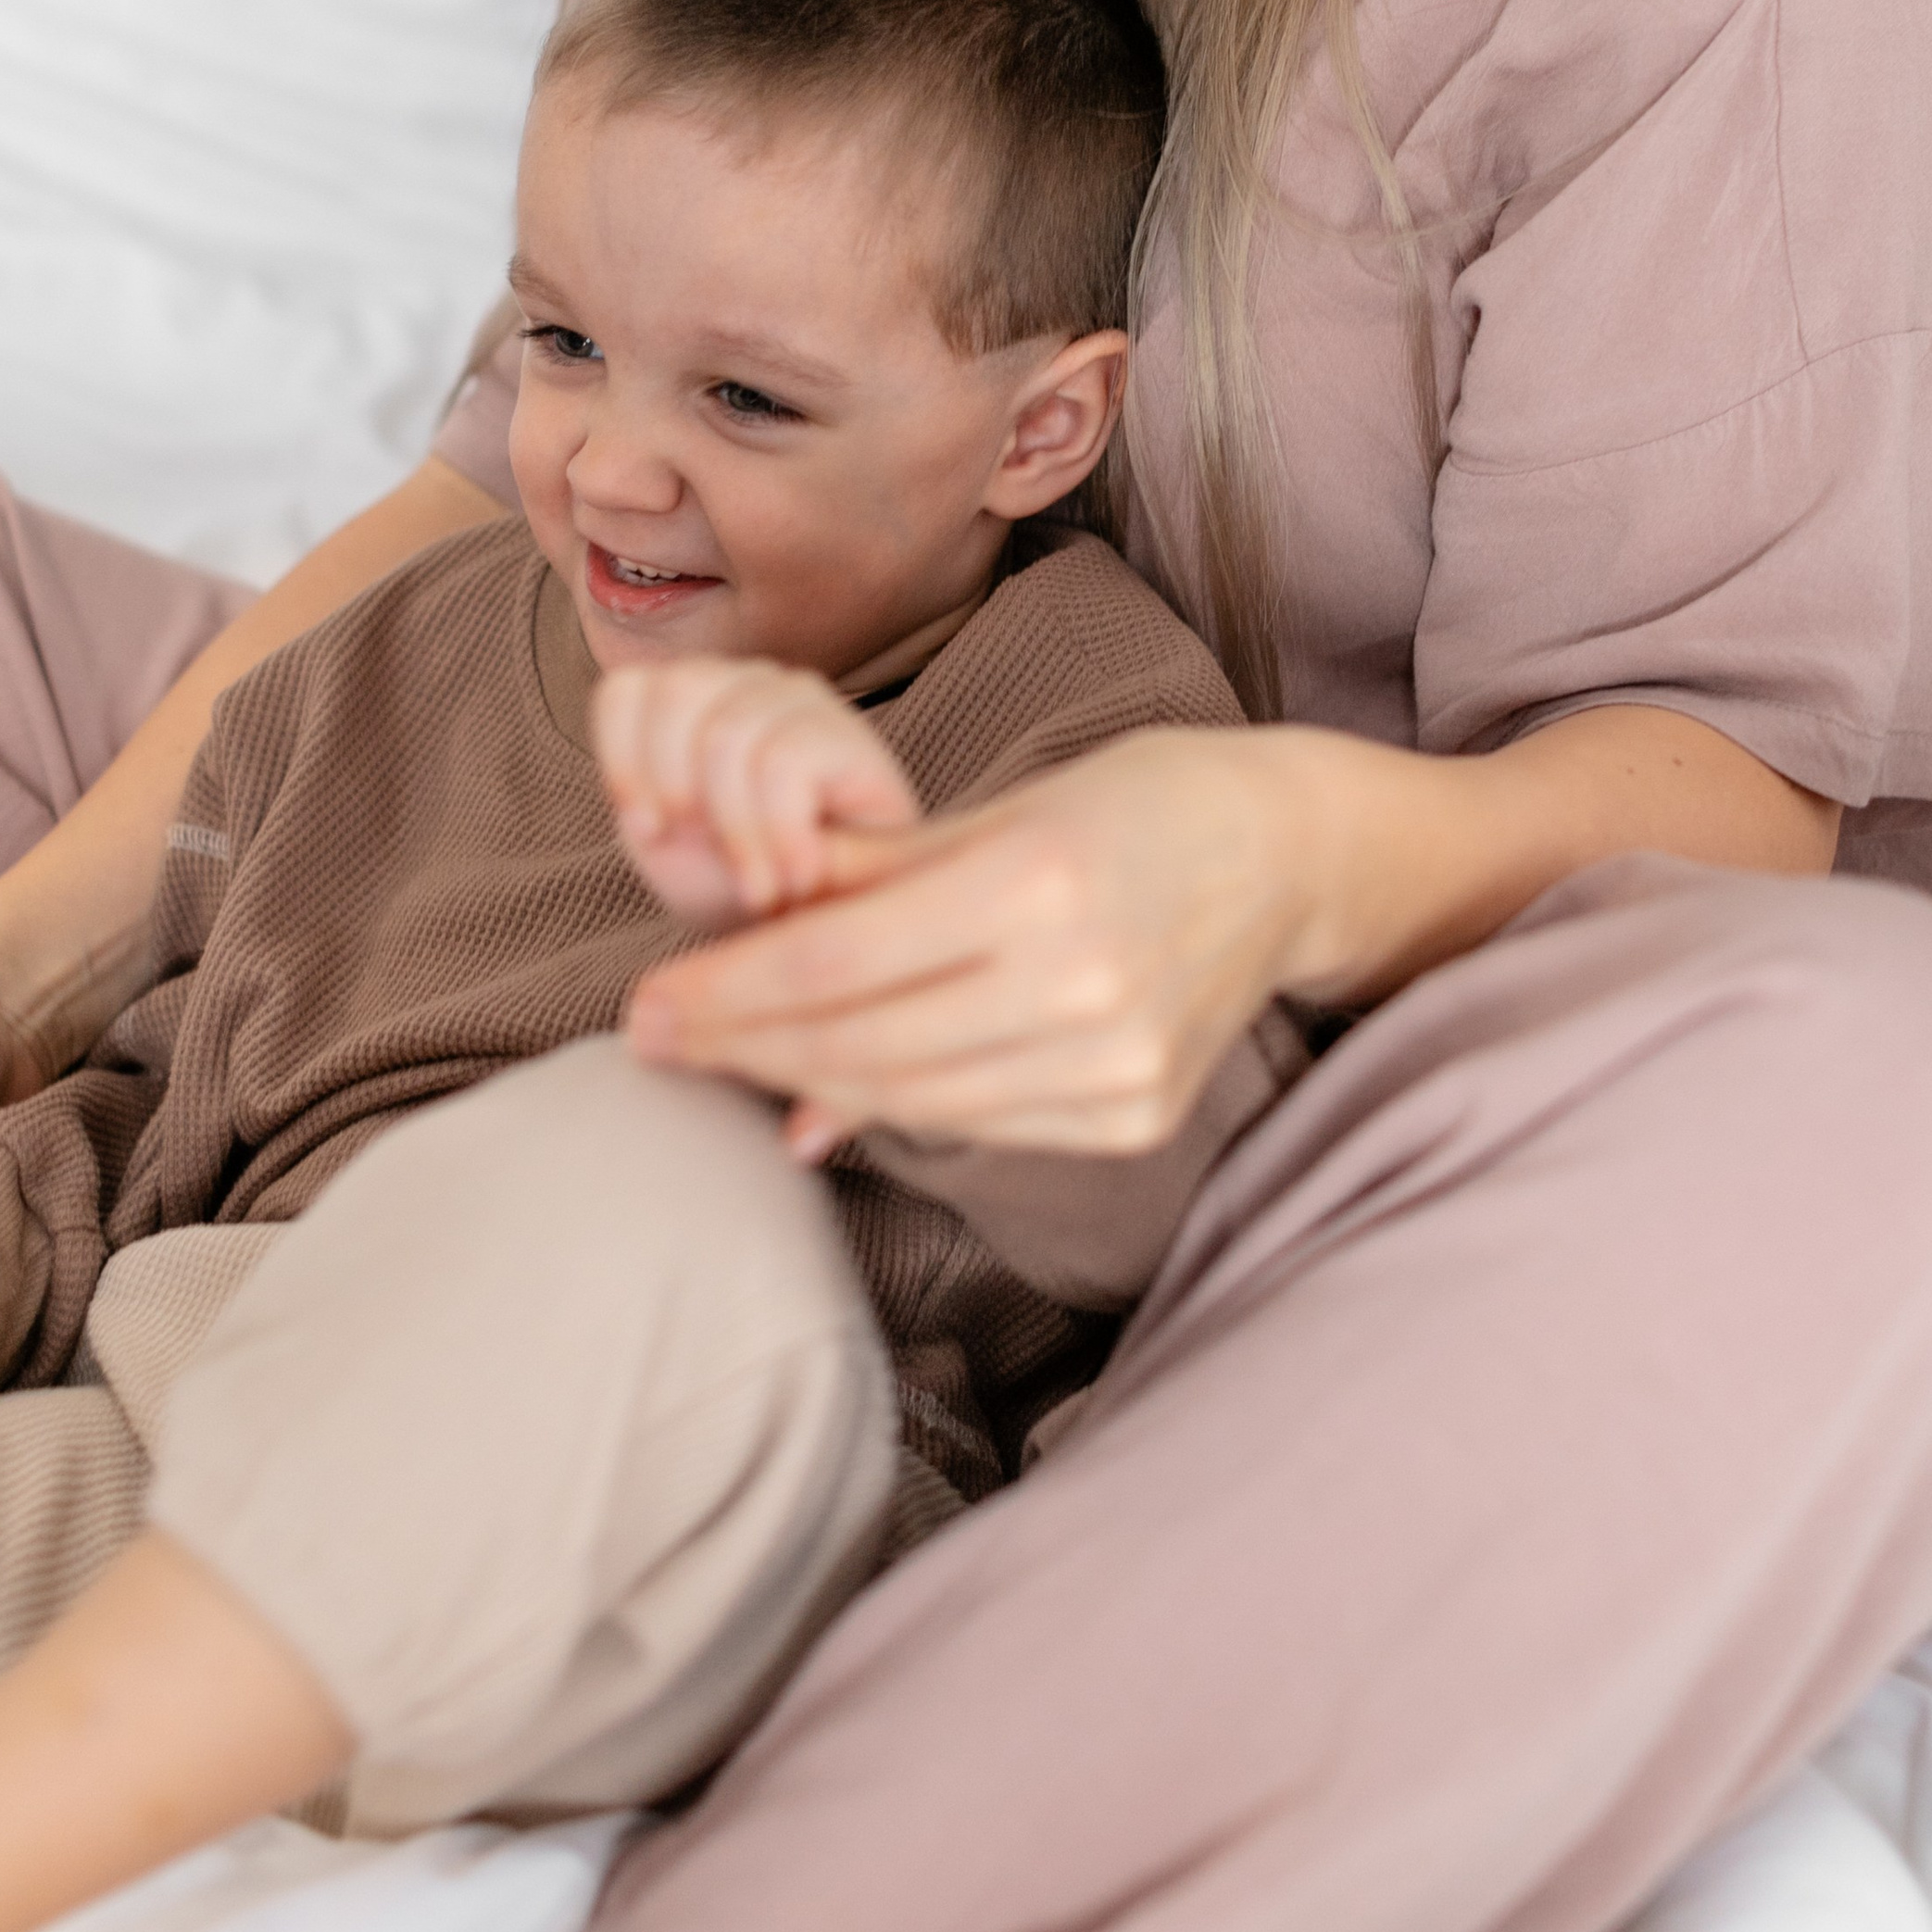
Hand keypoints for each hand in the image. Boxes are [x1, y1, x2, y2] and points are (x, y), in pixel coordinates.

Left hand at [594, 656, 919, 928]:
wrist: (826, 929)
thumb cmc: (740, 881)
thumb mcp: (666, 848)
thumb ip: (637, 802)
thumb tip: (646, 801)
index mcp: (693, 700)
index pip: (627, 690)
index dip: (623, 764)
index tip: (648, 832)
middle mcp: (746, 683)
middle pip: (676, 692)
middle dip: (673, 786)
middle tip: (706, 852)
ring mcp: (801, 700)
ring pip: (726, 733)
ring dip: (732, 828)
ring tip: (757, 883)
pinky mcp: (850, 736)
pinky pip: (784, 762)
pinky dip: (778, 832)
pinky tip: (797, 875)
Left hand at [624, 725, 1299, 1153]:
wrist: (1286, 858)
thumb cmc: (1130, 806)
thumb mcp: (999, 807)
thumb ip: (870, 873)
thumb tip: (735, 943)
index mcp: (1044, 882)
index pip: (841, 958)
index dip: (727, 989)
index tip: (645, 1000)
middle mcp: (1087, 985)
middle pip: (865, 1041)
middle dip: (743, 1044)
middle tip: (653, 1038)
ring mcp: (1118, 1066)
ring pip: (914, 1099)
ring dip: (802, 1082)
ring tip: (725, 1058)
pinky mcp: (1134, 1116)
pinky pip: (978, 1125)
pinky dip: (892, 1111)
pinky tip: (823, 1095)